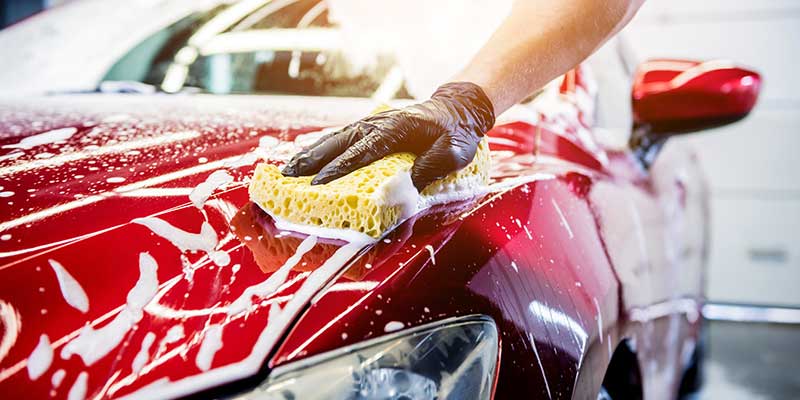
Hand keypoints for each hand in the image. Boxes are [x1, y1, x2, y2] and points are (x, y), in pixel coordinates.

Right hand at [280, 82, 494, 190]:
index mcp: (396, 130)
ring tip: (288, 172)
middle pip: (339, 143)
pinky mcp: (371, 130)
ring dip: (311, 155)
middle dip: (312, 161)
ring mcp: (372, 125)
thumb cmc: (456, 133)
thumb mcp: (454, 152)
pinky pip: (342, 140)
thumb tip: (407, 184)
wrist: (457, 110)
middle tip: (288, 177)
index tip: (318, 184)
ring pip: (335, 140)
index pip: (362, 152)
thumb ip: (432, 166)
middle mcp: (378, 124)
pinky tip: (308, 162)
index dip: (339, 169)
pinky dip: (322, 150)